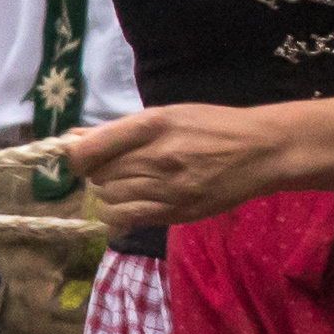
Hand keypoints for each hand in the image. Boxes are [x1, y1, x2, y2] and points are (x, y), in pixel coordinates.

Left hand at [66, 101, 283, 229]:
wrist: (260, 152)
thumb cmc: (213, 127)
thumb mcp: (168, 115)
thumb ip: (121, 130)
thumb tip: (74, 138)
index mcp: (153, 125)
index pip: (91, 149)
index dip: (76, 156)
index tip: (80, 157)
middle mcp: (156, 157)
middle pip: (99, 175)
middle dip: (99, 172)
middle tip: (117, 167)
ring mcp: (166, 188)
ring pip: (109, 198)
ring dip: (109, 193)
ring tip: (129, 183)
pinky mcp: (175, 212)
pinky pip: (127, 218)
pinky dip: (117, 214)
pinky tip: (128, 204)